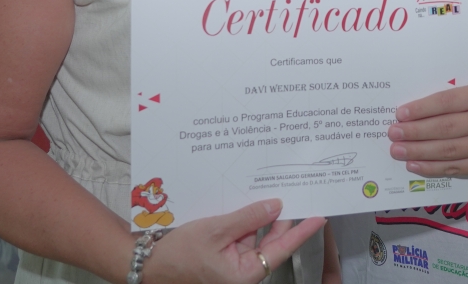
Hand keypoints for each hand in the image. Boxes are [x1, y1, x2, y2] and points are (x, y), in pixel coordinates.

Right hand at [143, 199, 323, 283]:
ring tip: (276, 193)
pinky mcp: (224, 257)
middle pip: (271, 242)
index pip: (282, 249)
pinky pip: (242, 237)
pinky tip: (250, 204)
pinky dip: (247, 222)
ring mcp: (234, 264)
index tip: (320, 217)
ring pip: (257, 238)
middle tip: (298, 194)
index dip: (302, 231)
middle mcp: (243, 272)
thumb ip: (248, 218)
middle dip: (282, 219)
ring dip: (263, 218)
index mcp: (244, 274)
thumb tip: (275, 206)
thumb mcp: (216, 230)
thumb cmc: (178, 254)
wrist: (147, 264)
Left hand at [387, 82, 467, 177]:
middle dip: (415, 132)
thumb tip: (410, 115)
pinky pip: (455, 168)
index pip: (448, 102)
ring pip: (449, 151)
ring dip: (419, 152)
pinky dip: (432, 167)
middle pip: (446, 128)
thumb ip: (449, 102)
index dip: (422, 109)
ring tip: (398, 150)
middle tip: (393, 134)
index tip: (400, 114)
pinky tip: (414, 164)